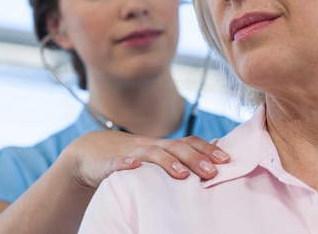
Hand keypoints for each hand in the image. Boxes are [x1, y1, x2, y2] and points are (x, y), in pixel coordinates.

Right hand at [65, 131, 230, 189]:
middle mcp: (150, 146)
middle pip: (176, 147)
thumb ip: (177, 161)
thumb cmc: (130, 159)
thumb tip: (210, 170)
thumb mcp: (155, 159)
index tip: (227, 160)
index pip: (189, 142)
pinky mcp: (109, 162)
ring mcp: (130, 152)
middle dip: (195, 159)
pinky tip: (133, 166)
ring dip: (167, 162)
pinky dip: (125, 163)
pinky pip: (117, 162)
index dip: (208, 149)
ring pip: (151, 153)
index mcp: (163, 146)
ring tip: (181, 175)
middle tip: (212, 172)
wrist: (90, 153)